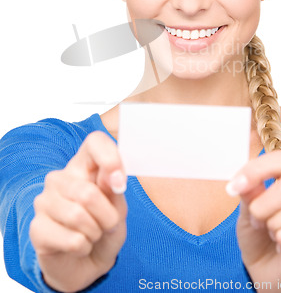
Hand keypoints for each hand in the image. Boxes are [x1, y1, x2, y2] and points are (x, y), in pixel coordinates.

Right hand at [29, 131, 127, 292]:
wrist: (87, 263)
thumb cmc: (104, 227)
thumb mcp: (118, 207)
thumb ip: (115, 189)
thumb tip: (112, 177)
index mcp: (83, 165)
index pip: (94, 142)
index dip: (110, 158)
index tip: (120, 182)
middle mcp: (60, 178)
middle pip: (88, 193)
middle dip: (108, 217)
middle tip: (108, 224)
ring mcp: (44, 201)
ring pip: (78, 216)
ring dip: (96, 233)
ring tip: (92, 234)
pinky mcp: (36, 228)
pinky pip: (72, 240)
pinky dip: (84, 248)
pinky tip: (78, 246)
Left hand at [226, 151, 280, 290]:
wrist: (262, 267)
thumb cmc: (258, 231)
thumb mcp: (247, 206)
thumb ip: (248, 190)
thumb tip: (242, 180)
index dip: (255, 170)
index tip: (234, 186)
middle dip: (262, 206)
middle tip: (257, 220)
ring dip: (272, 225)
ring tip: (271, 232)